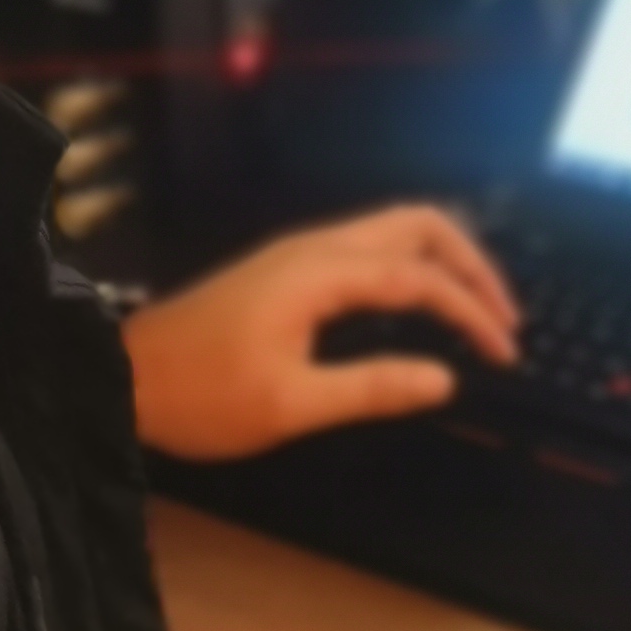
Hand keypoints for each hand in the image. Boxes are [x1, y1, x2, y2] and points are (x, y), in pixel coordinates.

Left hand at [120, 204, 518, 461]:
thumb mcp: (290, 404)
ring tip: (474, 308)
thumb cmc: (203, 395)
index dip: (472, 312)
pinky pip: (369, 247)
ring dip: (443, 260)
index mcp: (322, 272)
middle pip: (417, 225)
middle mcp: (317, 247)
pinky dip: (412, 266)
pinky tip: (418, 305)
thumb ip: (371, 387)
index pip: (421, 278)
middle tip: (503, 317)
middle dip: (472, 263)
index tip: (505, 353)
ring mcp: (299, 253)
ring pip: (393, 230)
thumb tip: (445, 379)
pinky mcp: (287, 269)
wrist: (124, 377)